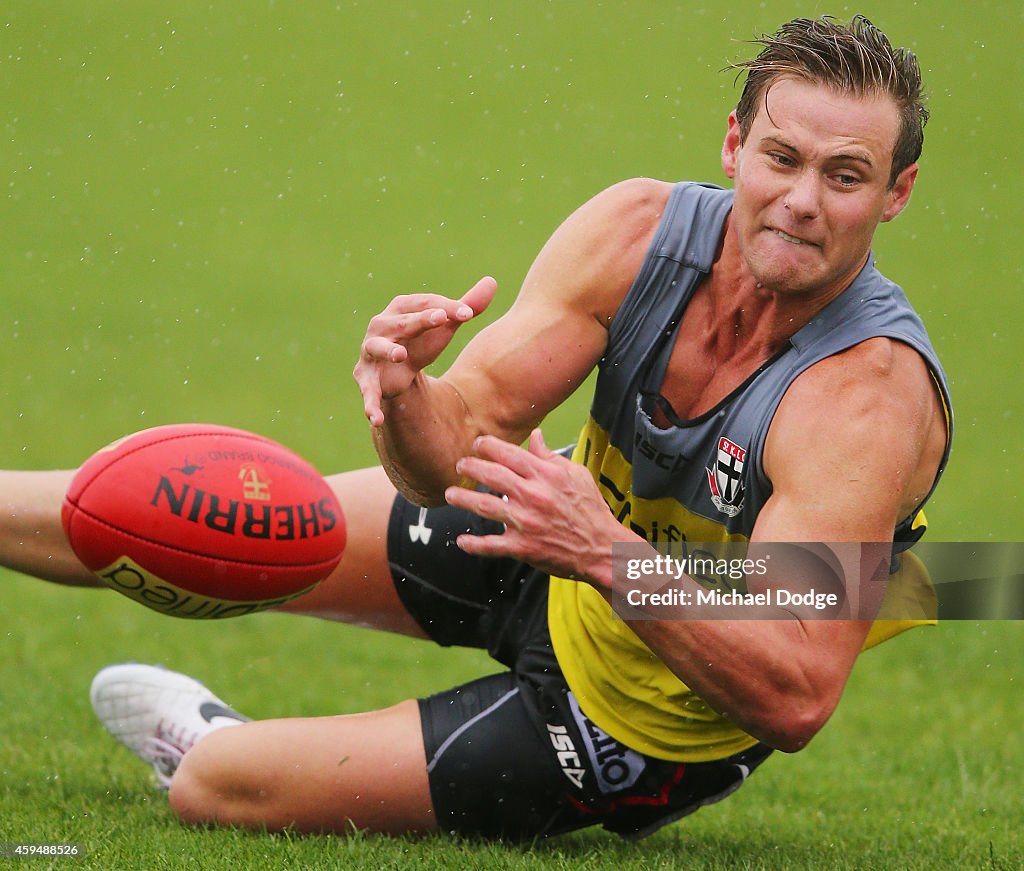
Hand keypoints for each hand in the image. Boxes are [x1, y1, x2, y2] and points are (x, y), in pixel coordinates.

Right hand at [354, 277, 496, 425]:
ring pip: (377, 348)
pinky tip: (376, 418)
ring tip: (402, 356)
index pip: (424, 303)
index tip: (467, 314)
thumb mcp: (445, 325)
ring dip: (387, 351)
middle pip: (402, 322)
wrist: (398, 370)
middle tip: (442, 319)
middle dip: (419, 321)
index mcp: (401, 308)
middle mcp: (381, 326)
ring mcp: (371, 352)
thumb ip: (467, 306)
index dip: (445, 307)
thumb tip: (492, 282)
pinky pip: (368, 391)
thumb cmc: (422, 340)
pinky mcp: (367, 379)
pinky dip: (370, 404)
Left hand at [444, 429, 624, 587]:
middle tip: (459, 466)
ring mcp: (525, 522)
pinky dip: (474, 544)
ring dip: (462, 499)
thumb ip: (550, 456)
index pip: (508, 453)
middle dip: (470, 468)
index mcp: (545, 475)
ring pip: (484, 506)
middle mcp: (532, 495)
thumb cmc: (590, 509)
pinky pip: (491, 545)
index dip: (487, 446)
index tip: (477, 444)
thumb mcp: (575, 475)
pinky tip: (462, 540)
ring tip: (450, 494)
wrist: (601, 547)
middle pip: (491, 475)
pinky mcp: (523, 547)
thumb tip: (535, 435)